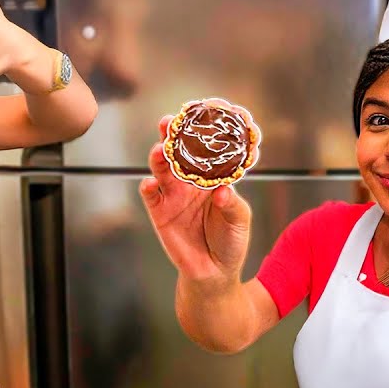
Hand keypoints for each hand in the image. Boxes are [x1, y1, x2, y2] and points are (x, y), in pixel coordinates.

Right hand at [139, 116, 252, 282]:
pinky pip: (151, 196)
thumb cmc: (230, 241)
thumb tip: (222, 191)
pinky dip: (149, 187)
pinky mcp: (159, 212)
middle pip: (178, 153)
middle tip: (169, 122)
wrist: (214, 272)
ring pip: (162, 169)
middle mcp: (190, 182)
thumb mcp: (239, 220)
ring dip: (158, 157)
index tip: (200, 116)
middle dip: (172, 136)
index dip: (201, 133)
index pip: (205, 150)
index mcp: (212, 178)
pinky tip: (150, 182)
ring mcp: (173, 196)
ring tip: (160, 150)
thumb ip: (232, 204)